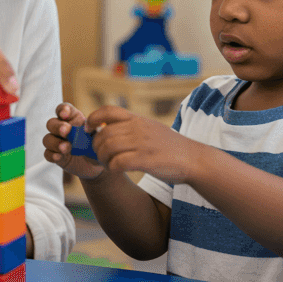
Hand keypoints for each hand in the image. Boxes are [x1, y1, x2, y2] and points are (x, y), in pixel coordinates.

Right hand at [43, 102, 104, 180]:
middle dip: (57, 127)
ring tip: (66, 148)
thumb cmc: (96, 146)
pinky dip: (52, 155)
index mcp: (74, 119)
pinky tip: (58, 157)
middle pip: (52, 123)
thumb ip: (97, 130)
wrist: (94, 165)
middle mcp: (62, 129)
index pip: (63, 109)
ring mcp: (57, 142)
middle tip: (65, 132)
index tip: (65, 114)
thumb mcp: (99, 136)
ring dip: (55, 143)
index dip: (62, 110)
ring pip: (47, 139)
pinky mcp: (55, 155)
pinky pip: (47, 153)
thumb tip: (99, 125)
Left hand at [86, 106, 200, 183]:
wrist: (193, 159)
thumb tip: (105, 129)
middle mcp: (137, 128)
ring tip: (108, 164)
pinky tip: (118, 170)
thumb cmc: (169, 146)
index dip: (92, 119)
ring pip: (107, 148)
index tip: (89, 130)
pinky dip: (112, 168)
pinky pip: (117, 163)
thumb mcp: (149, 128)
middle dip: (95, 146)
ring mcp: (141, 144)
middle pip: (103, 134)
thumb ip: (130, 127)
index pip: (107, 111)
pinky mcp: (145, 160)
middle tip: (99, 155)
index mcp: (137, 119)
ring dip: (102, 159)